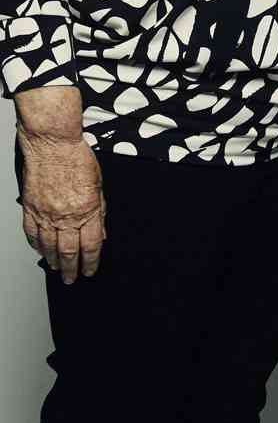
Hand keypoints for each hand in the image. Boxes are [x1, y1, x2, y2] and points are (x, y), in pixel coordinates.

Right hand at [18, 130, 106, 281]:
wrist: (52, 143)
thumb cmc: (76, 157)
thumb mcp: (99, 185)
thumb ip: (99, 211)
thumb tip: (101, 232)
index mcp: (87, 210)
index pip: (90, 245)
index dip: (91, 262)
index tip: (90, 270)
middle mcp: (66, 215)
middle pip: (69, 251)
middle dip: (72, 269)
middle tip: (71, 278)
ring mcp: (46, 213)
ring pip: (49, 246)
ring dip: (53, 261)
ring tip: (57, 269)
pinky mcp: (31, 208)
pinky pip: (32, 233)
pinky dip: (36, 245)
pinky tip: (40, 251)